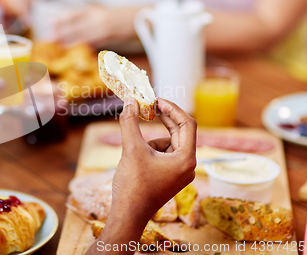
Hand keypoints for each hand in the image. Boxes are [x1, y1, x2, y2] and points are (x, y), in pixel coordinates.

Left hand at [51, 5, 138, 46]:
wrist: (141, 17)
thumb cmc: (121, 16)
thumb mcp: (103, 12)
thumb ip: (89, 18)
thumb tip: (73, 25)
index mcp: (95, 9)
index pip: (74, 13)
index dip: (61, 18)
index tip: (49, 23)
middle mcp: (97, 17)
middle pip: (75, 24)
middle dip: (61, 31)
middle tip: (49, 38)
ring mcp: (104, 27)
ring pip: (83, 34)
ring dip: (70, 40)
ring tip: (59, 45)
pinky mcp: (111, 36)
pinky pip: (95, 42)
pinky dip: (86, 45)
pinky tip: (78, 50)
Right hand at [111, 98, 196, 222]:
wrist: (127, 215)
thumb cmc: (133, 185)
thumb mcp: (131, 148)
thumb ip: (130, 122)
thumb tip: (130, 101)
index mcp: (186, 159)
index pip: (187, 124)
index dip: (173, 109)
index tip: (157, 100)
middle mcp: (187, 166)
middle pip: (179, 133)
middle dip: (163, 120)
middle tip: (148, 107)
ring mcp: (179, 173)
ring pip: (168, 144)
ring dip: (152, 140)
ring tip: (135, 152)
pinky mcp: (170, 177)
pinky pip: (163, 155)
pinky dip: (150, 150)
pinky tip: (137, 161)